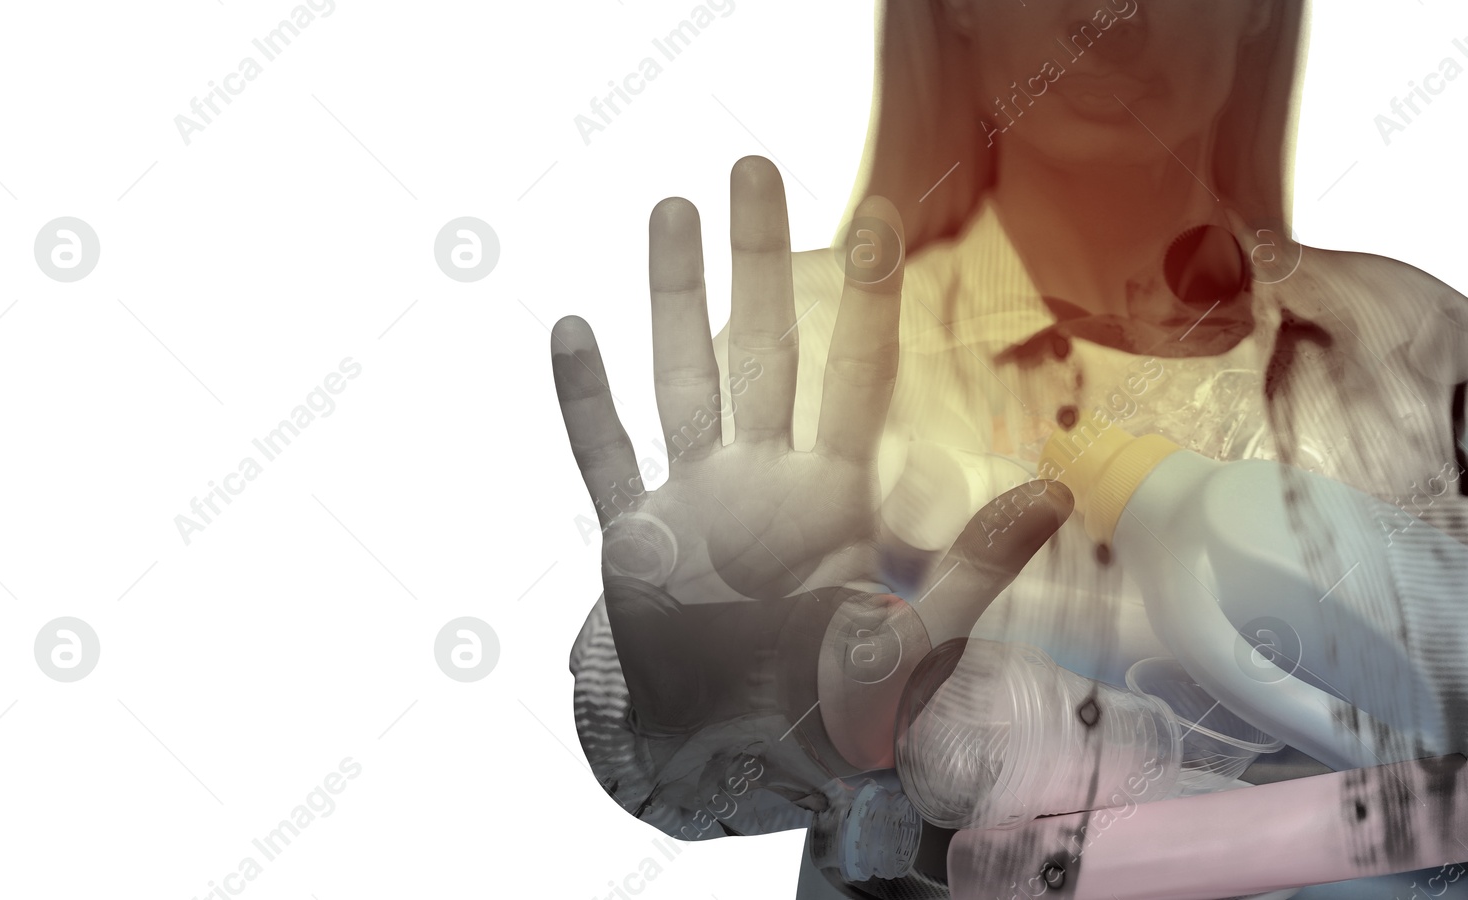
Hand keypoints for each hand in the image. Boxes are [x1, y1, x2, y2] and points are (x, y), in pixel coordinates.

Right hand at [553, 156, 1069, 764]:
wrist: (729, 759)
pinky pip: (605, 455)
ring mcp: (691, 498)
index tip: (877, 212)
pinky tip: (572, 329)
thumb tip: (1056, 493)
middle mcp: (761, 478)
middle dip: (759, 258)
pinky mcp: (632, 534)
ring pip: (682, 375)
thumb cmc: (828, 712)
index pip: (854, 376)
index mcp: (831, 496)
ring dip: (673, 297)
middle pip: (763, 347)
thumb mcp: (913, 648)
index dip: (866, 297)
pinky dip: (585, 400)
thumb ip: (973, 572)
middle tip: (755, 166)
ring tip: (669, 207)